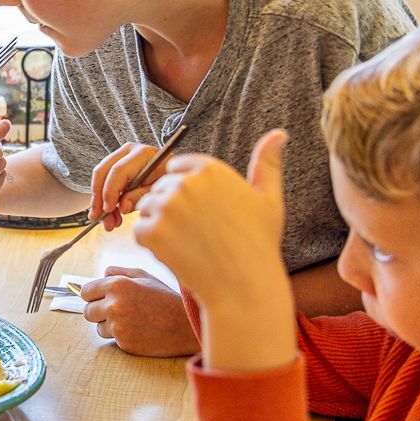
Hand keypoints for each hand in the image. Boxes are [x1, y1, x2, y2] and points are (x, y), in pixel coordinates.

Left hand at [80, 267, 197, 356]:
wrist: (184, 325)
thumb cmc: (165, 298)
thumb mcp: (144, 276)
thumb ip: (119, 272)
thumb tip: (102, 275)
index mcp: (116, 285)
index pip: (86, 291)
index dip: (93, 295)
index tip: (100, 298)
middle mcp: (114, 305)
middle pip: (88, 311)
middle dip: (98, 311)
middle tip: (115, 311)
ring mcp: (118, 326)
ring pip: (98, 327)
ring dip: (109, 325)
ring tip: (130, 320)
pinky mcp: (124, 342)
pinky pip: (112, 339)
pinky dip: (121, 336)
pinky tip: (137, 330)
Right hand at [89, 142, 168, 230]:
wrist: (176, 174)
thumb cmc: (171, 180)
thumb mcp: (160, 189)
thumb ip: (140, 196)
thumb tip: (121, 207)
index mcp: (142, 154)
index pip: (118, 171)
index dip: (110, 192)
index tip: (108, 210)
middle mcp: (128, 151)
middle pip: (103, 172)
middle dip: (98, 197)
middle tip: (98, 217)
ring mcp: (121, 157)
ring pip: (100, 178)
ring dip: (100, 201)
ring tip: (108, 222)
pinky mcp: (117, 166)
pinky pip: (104, 182)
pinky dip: (104, 199)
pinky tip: (111, 215)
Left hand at [131, 130, 289, 309]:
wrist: (243, 288)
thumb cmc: (258, 245)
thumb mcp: (268, 199)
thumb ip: (267, 162)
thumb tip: (279, 133)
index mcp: (210, 169)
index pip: (177, 167)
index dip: (186, 191)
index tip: (201, 212)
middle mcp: (186, 183)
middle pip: (160, 188)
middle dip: (172, 208)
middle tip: (197, 233)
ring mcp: (167, 206)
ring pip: (147, 208)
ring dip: (160, 225)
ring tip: (189, 243)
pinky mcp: (152, 230)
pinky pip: (139, 231)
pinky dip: (152, 244)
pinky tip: (178, 254)